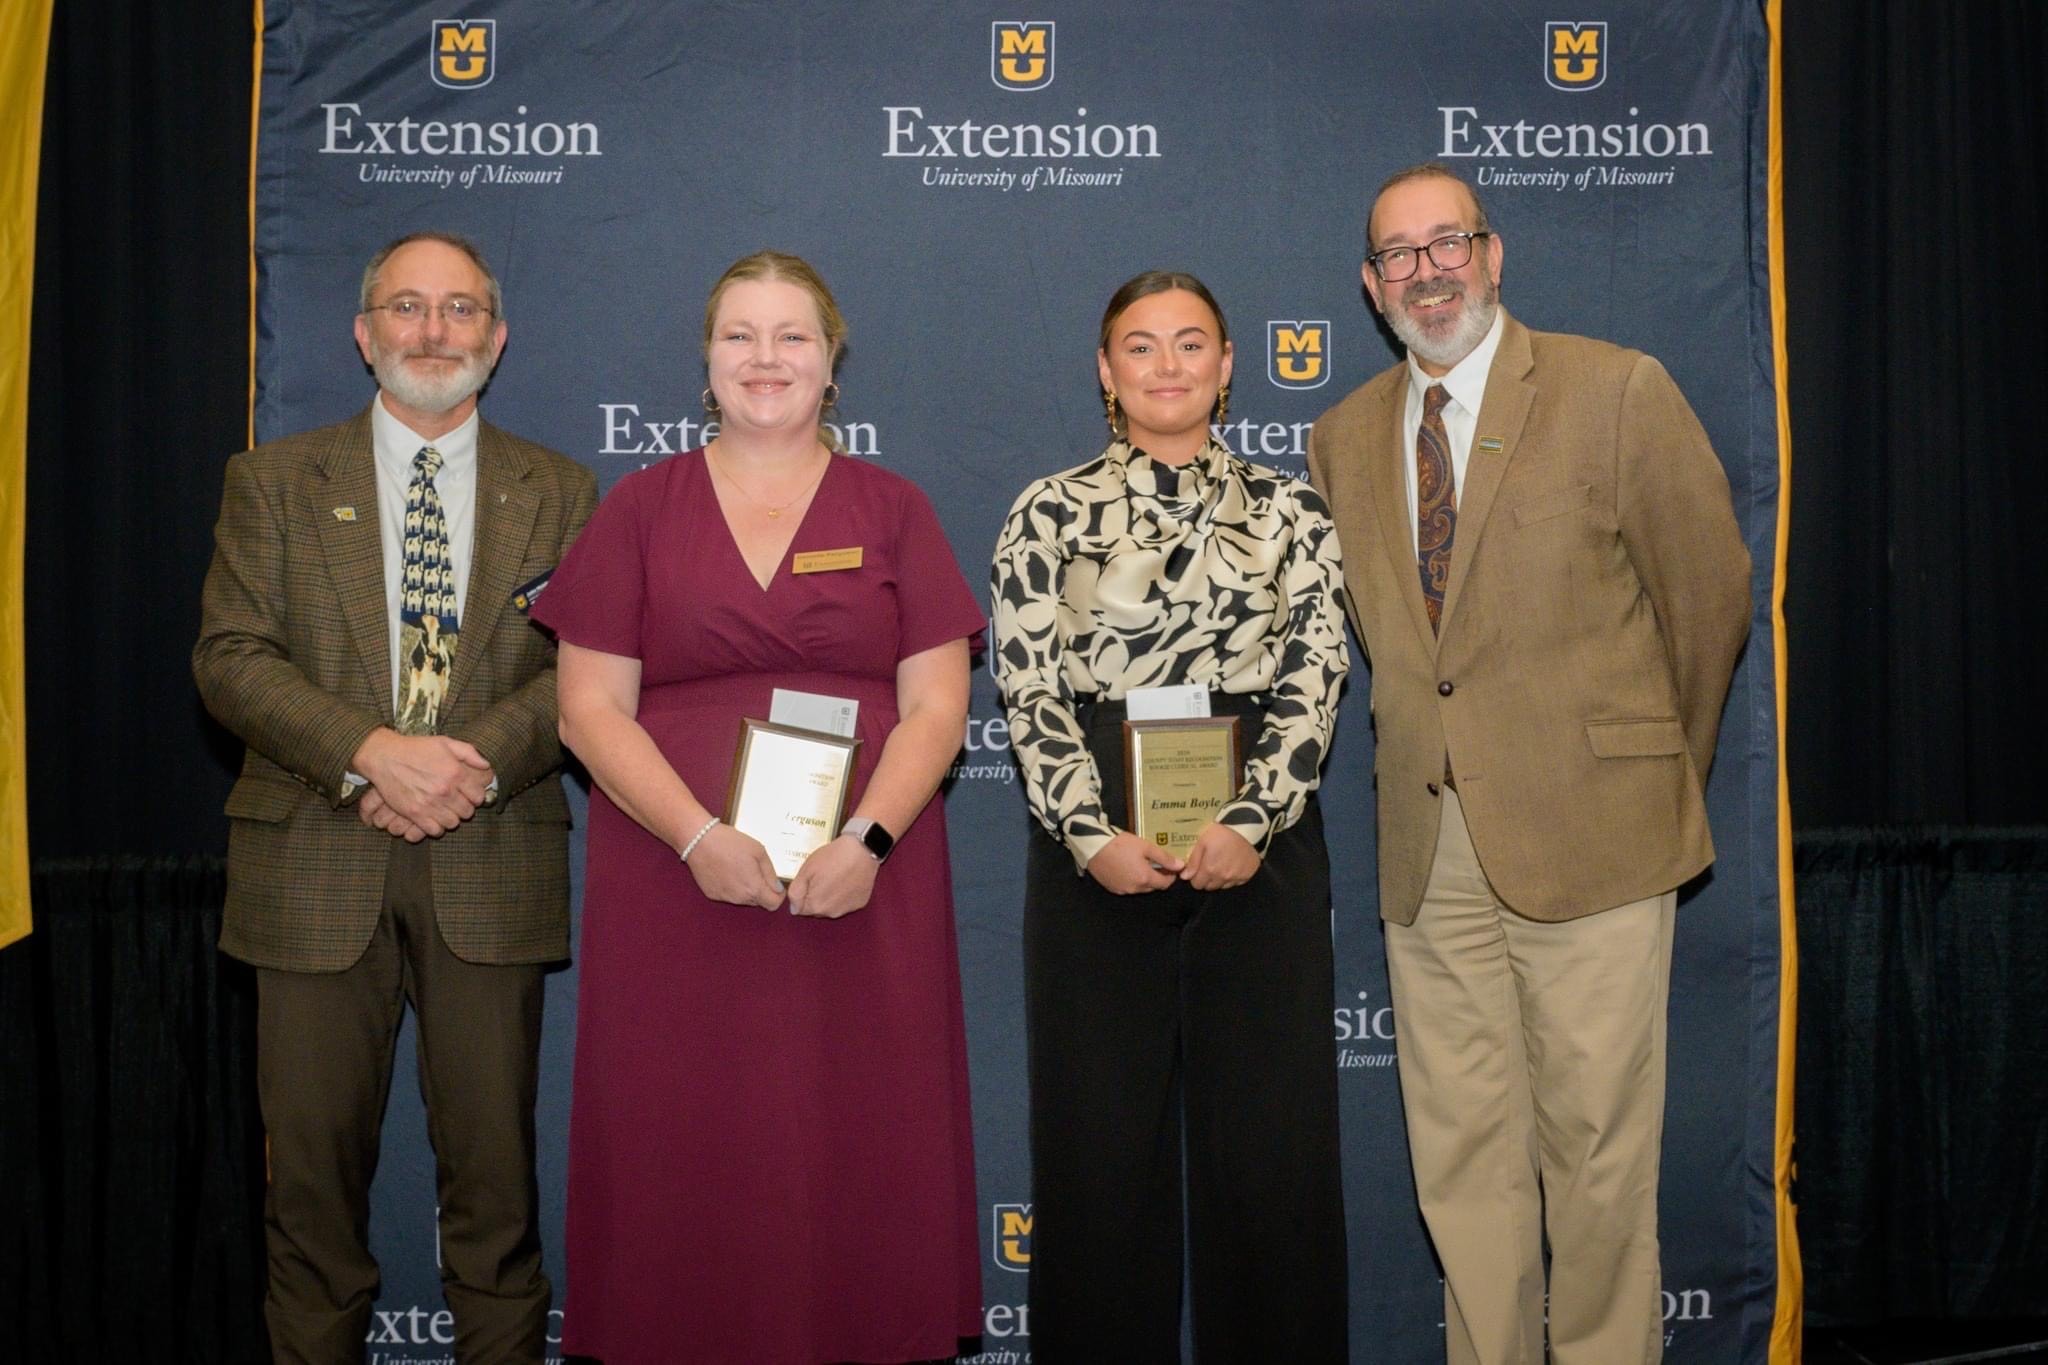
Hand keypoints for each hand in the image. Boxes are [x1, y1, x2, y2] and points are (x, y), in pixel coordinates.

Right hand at [351, 728, 494, 835]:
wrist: (385, 757)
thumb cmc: (416, 748)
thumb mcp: (445, 742)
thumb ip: (469, 753)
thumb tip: (487, 765)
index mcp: (455, 773)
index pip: (479, 796)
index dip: (475, 796)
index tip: (469, 794)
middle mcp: (445, 790)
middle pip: (467, 812)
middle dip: (464, 808)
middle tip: (456, 803)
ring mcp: (429, 803)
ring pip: (452, 823)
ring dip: (451, 818)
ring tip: (445, 810)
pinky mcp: (414, 813)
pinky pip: (434, 830)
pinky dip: (437, 827)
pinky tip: (434, 818)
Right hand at [682, 824, 784, 910]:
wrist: (699, 840)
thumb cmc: (731, 842)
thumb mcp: (759, 851)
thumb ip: (771, 873)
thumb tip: (778, 888)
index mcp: (753, 888)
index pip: (773, 905)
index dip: (779, 896)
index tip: (776, 885)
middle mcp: (739, 898)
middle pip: (758, 901)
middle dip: (762, 890)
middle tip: (757, 870)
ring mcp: (724, 897)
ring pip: (743, 899)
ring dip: (747, 888)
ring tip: (740, 867)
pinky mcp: (712, 894)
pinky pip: (729, 895)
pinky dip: (732, 887)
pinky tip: (727, 870)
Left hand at [787, 835, 880, 918]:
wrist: (862, 850)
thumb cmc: (833, 857)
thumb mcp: (806, 870)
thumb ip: (795, 892)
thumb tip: (793, 907)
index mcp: (815, 906)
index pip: (800, 909)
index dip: (802, 894)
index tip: (808, 881)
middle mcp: (831, 913)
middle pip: (816, 909)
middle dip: (815, 896)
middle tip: (821, 876)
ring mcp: (847, 909)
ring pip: (831, 906)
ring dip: (829, 896)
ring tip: (835, 876)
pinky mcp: (860, 903)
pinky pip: (845, 902)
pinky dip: (843, 894)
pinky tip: (846, 880)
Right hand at [1086, 832, 1183, 894]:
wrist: (1093, 847)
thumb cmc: (1120, 844)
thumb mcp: (1145, 847)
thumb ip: (1164, 858)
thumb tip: (1181, 866)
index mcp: (1145, 879)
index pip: (1165, 884)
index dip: (1171, 876)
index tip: (1171, 866)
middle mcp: (1135, 889)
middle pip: (1153, 886)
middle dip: (1157, 877)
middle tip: (1156, 862)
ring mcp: (1122, 890)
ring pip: (1140, 887)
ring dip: (1144, 878)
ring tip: (1141, 863)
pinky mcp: (1112, 888)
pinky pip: (1127, 886)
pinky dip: (1131, 879)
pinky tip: (1127, 867)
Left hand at [1179, 823, 1261, 890]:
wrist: (1247, 830)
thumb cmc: (1222, 833)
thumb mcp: (1202, 841)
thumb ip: (1193, 860)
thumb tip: (1185, 876)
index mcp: (1210, 869)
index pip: (1196, 884)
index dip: (1195, 876)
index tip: (1198, 867)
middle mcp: (1222, 877)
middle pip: (1208, 887)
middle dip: (1206, 879)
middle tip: (1209, 864)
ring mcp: (1235, 878)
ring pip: (1220, 886)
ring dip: (1218, 879)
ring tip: (1220, 864)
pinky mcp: (1245, 877)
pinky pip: (1233, 883)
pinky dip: (1230, 878)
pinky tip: (1231, 866)